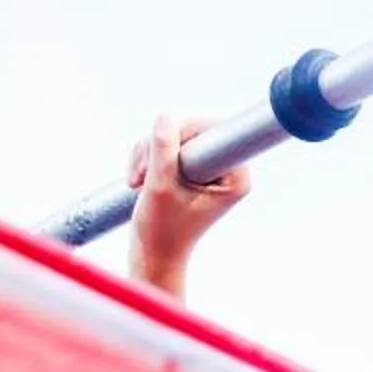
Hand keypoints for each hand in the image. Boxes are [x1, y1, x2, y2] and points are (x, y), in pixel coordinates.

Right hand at [125, 114, 249, 296]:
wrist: (152, 255)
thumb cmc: (161, 230)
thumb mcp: (160, 187)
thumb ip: (163, 150)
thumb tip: (165, 116)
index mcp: (235, 178)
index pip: (217, 132)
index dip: (189, 131)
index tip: (172, 140)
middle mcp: (227, 171)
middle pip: (194, 130)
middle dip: (160, 145)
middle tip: (141, 172)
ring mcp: (208, 170)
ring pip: (175, 136)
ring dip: (148, 153)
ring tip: (136, 181)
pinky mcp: (189, 170)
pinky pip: (167, 146)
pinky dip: (146, 158)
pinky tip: (136, 180)